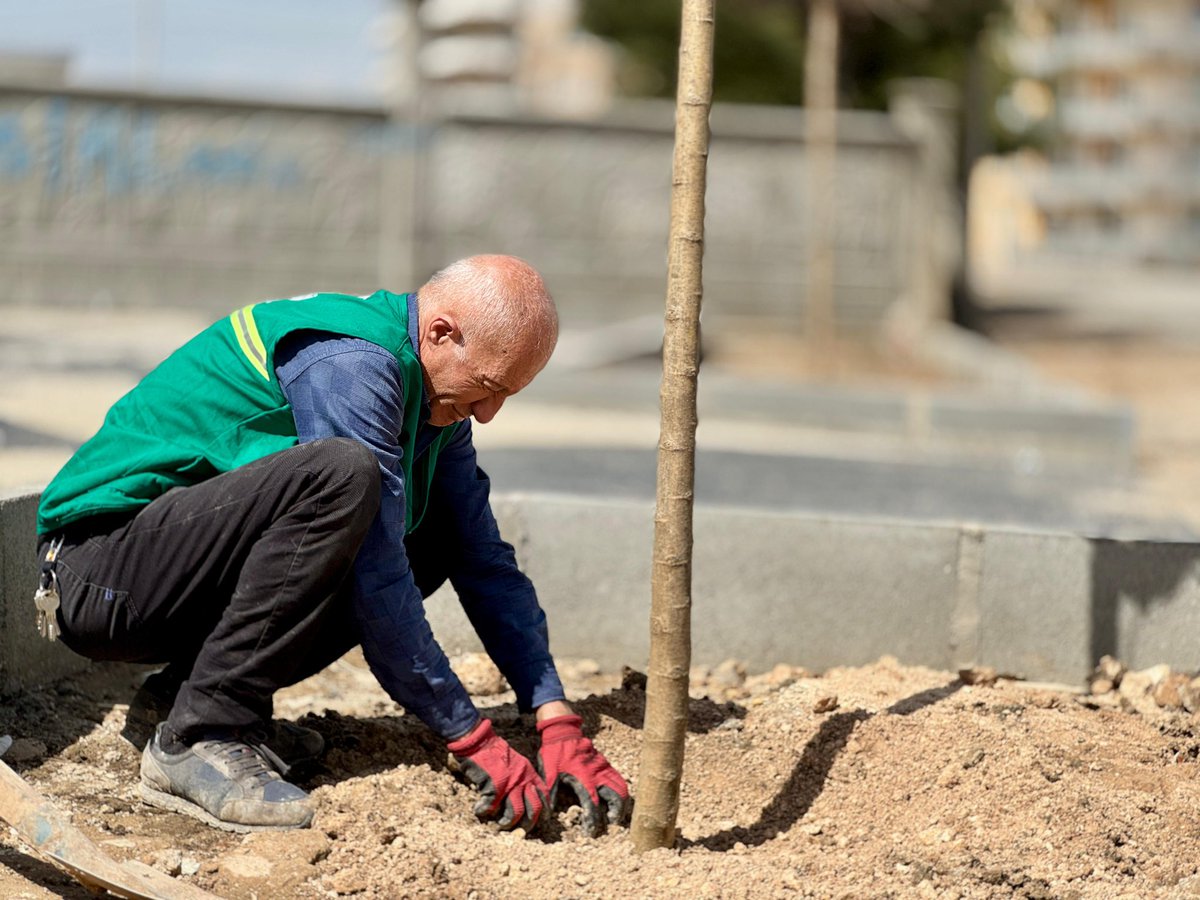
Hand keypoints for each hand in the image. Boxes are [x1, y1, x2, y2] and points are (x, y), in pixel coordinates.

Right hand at [446, 718, 546, 831]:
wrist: (482, 743)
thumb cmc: (497, 757)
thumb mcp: (519, 766)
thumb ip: (524, 782)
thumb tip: (526, 805)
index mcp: (531, 775)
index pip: (544, 798)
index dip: (543, 814)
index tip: (537, 823)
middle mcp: (523, 779)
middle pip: (534, 809)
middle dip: (527, 825)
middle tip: (518, 831)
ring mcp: (510, 782)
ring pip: (515, 812)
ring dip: (506, 823)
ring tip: (499, 826)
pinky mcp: (494, 784)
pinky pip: (491, 806)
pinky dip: (484, 811)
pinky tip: (479, 810)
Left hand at [536, 714, 629, 835]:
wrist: (563, 732)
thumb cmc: (554, 753)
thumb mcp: (549, 773)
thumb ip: (550, 793)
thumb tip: (548, 813)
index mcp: (583, 778)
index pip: (593, 805)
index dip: (593, 821)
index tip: (591, 832)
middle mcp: (597, 774)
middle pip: (616, 797)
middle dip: (616, 814)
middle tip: (611, 826)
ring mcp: (604, 768)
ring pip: (621, 788)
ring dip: (621, 804)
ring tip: (616, 816)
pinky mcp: (606, 764)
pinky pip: (619, 779)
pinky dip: (621, 792)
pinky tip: (615, 800)